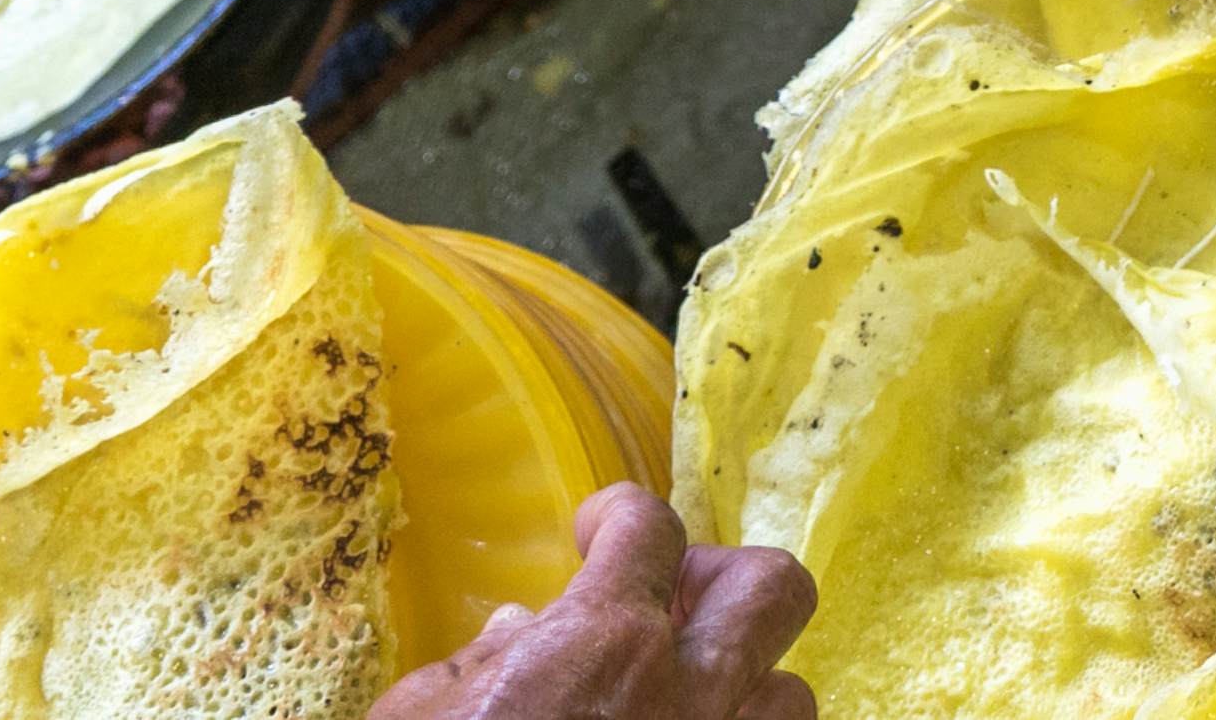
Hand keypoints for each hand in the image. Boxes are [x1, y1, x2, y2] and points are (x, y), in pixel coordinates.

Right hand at [371, 487, 817, 719]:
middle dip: (724, 582)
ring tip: (687, 702)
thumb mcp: (422, 717)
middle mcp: (687, 691)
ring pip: (792, 694)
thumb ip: (480, 664)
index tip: (598, 533)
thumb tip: (519, 627)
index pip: (651, 529)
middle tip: (667, 605)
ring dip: (746, 687)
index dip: (622, 515)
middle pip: (774, 589)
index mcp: (603, 642)